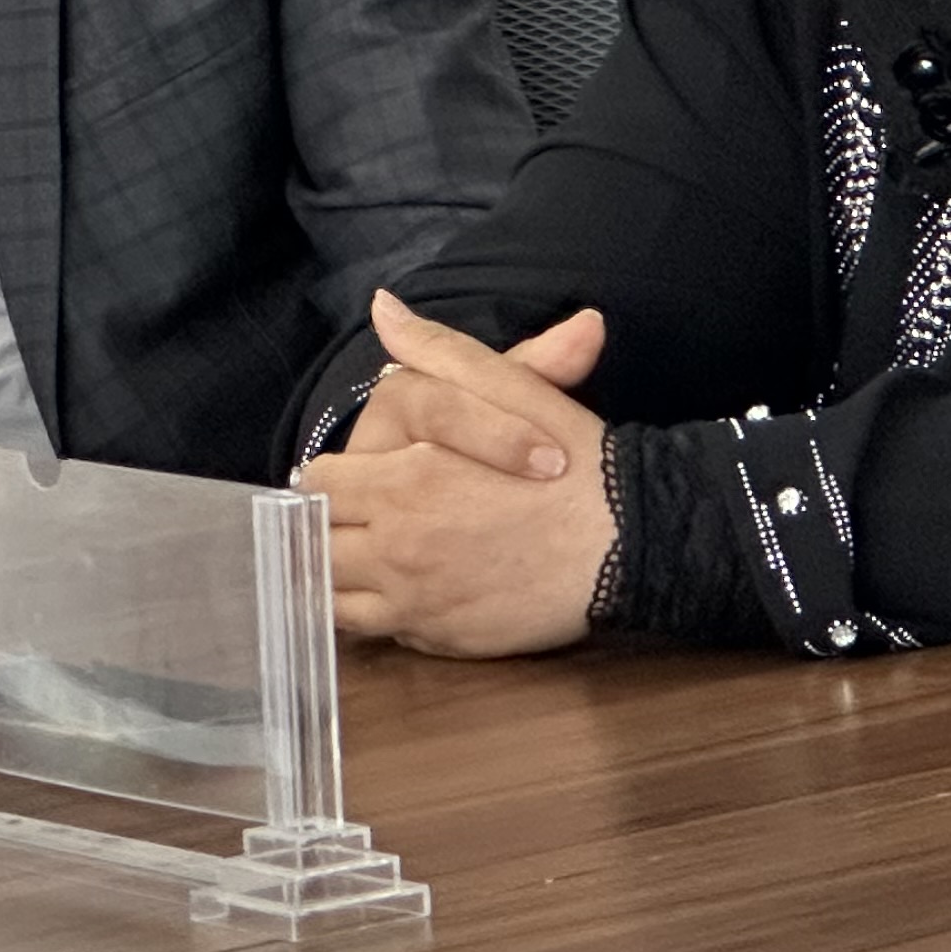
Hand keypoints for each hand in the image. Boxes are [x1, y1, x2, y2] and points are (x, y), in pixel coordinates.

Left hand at [303, 291, 614, 655]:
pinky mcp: (442, 642)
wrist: (636, 543)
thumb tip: (383, 309)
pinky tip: (408, 590)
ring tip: (366, 556)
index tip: (353, 477)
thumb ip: (439, 351)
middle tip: (354, 517)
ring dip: (342, 574)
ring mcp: (415, 603)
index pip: (317, 484)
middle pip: (314, 542)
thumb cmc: (576, 462)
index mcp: (402, 482)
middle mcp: (396, 548)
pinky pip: (381, 633)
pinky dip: (381, 614)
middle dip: (328, 525)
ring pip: (335, 596)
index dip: (333, 476)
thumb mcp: (511, 386)